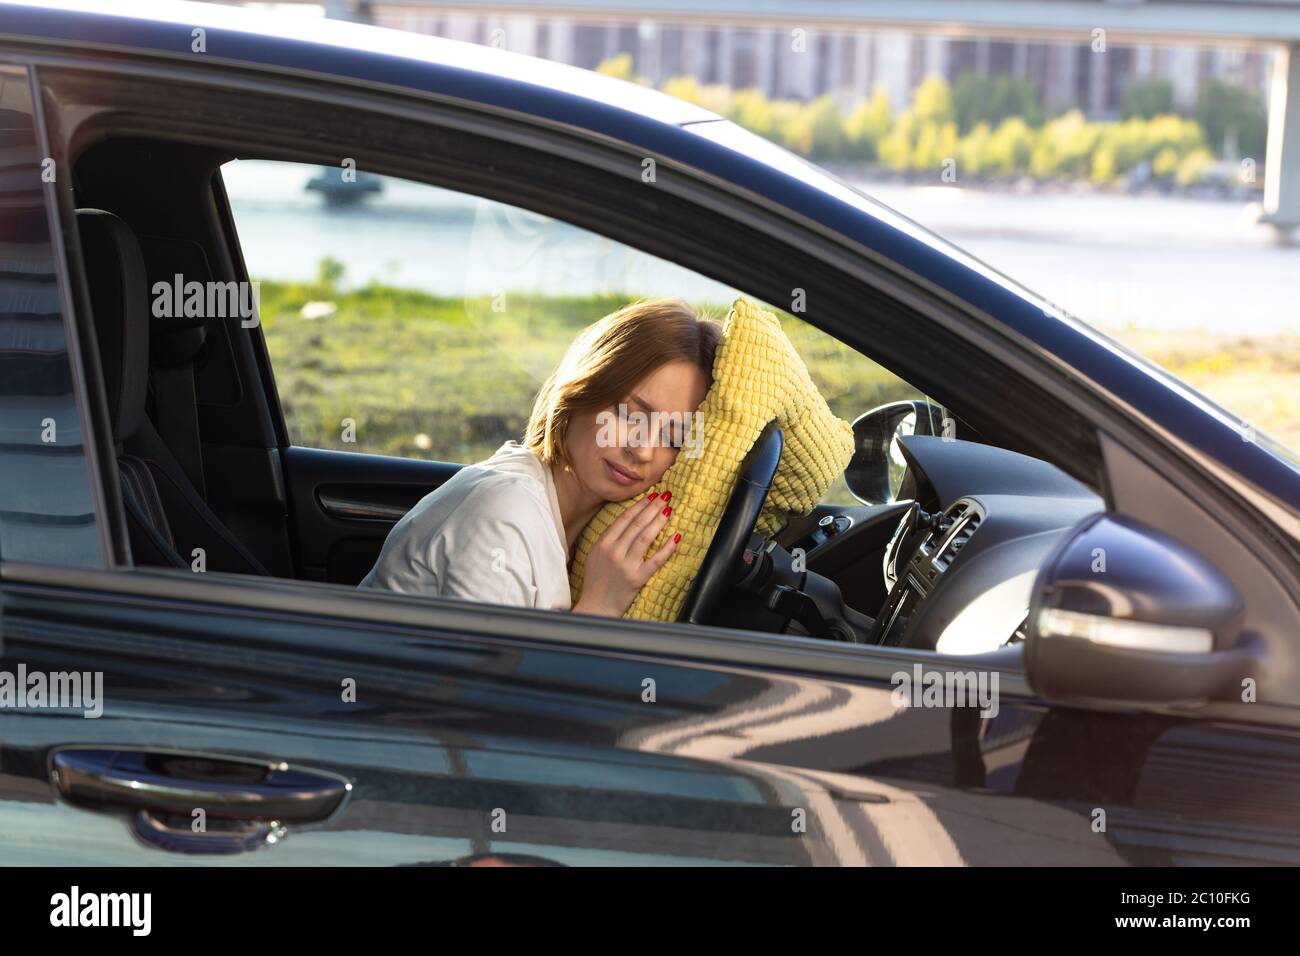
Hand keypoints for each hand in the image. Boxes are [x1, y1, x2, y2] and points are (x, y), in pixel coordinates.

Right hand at [572, 491, 681, 616]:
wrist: (596, 607)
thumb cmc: (595, 582)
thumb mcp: (594, 555)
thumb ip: (607, 539)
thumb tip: (625, 522)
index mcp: (603, 544)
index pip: (624, 519)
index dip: (639, 505)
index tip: (650, 496)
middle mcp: (614, 552)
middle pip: (637, 524)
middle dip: (652, 508)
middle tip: (664, 497)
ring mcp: (626, 565)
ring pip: (646, 537)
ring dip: (659, 521)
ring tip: (668, 510)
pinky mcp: (637, 578)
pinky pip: (656, 560)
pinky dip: (667, 548)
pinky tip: (676, 536)